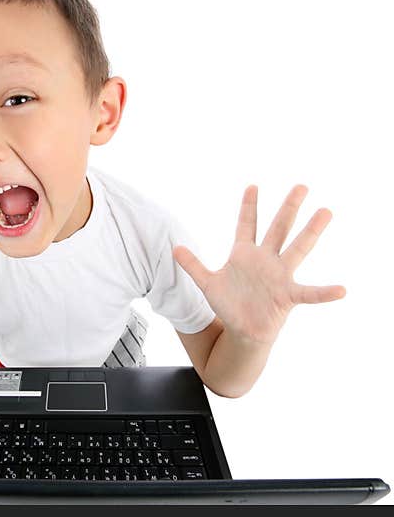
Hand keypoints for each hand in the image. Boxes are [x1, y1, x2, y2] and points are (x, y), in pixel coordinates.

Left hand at [173, 184, 345, 345]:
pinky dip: (325, 292)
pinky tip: (341, 290)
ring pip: (297, 249)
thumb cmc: (229, 305)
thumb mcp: (207, 283)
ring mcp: (279, 276)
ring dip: (311, 231)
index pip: (247, 225)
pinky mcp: (287, 296)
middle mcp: (265, 260)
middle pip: (278, 228)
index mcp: (244, 255)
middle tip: (301, 186)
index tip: (253, 186)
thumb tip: (174, 249)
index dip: (249, 206)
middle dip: (288, 207)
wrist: (242, 330)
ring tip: (325, 212)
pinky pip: (310, 293)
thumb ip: (193, 265)